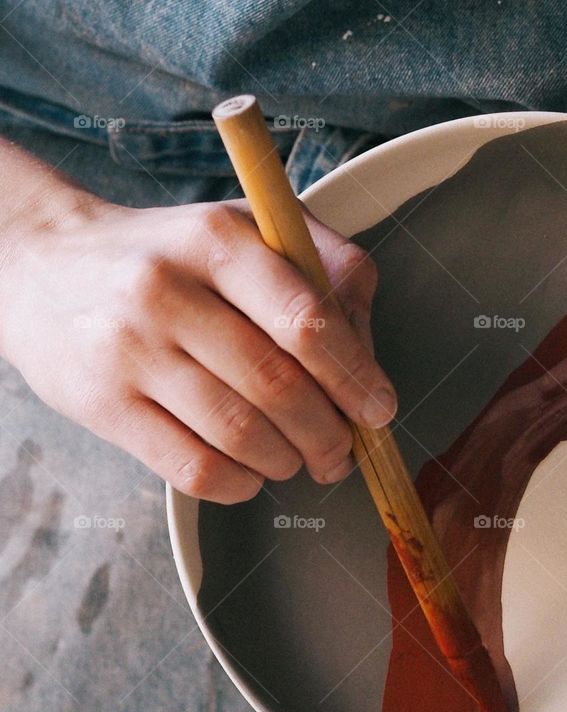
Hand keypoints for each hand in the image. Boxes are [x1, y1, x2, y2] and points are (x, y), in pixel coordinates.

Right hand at [0, 189, 395, 502]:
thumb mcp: (241, 227)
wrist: (42, 266)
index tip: (379, 408)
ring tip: (298, 459)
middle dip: (329, 433)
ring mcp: (130, 351)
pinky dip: (241, 484)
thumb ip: (320, 263)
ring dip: (288, 461)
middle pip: (278, 385)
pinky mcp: (103, 405)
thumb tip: (366, 340)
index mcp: (216, 239)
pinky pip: (194, 468)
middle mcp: (167, 291)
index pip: (305, 319)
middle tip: (343, 450)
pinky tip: (251, 473)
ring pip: (241, 434)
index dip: (355, 375)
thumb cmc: (168, 255)